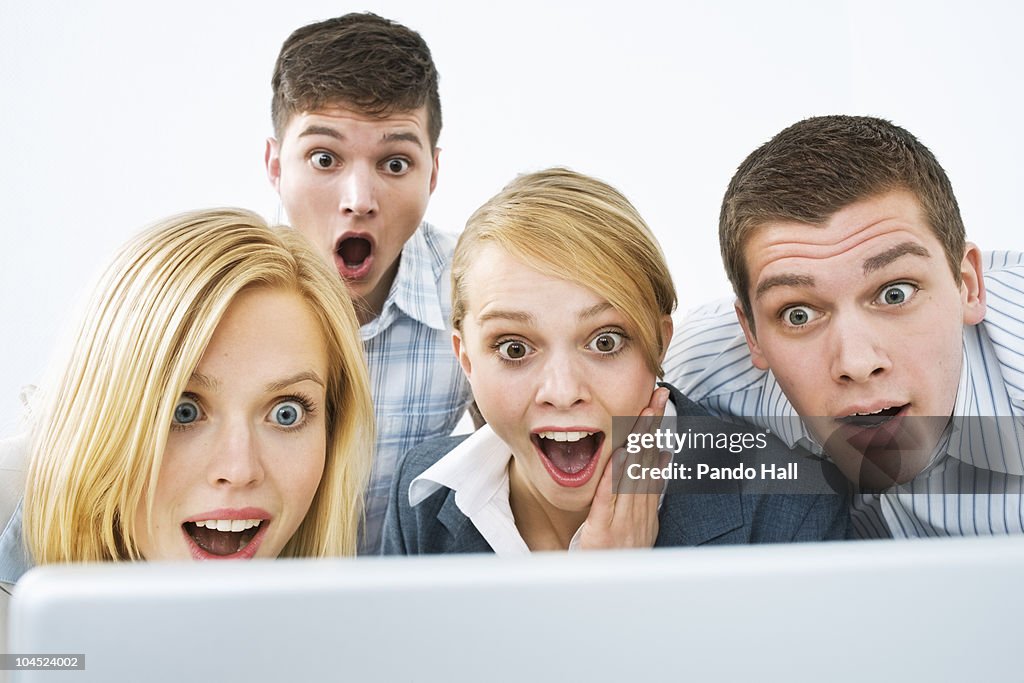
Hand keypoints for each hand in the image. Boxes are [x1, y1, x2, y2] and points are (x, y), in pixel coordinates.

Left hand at [577, 386, 670, 549]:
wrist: (604, 595)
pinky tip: (618, 456)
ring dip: (638, 444)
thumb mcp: (637, 526)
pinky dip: (614, 478)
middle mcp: (639, 514)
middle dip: (652, 426)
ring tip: (643, 414)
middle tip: (657, 395)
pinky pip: (609, 502)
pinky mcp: (604, 534)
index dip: (657, 429)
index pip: (653, 462)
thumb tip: (661, 456)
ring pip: (632, 477)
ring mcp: (623, 524)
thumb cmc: (615, 560)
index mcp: (646, 510)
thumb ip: (646, 492)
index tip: (661, 401)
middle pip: (647, 463)